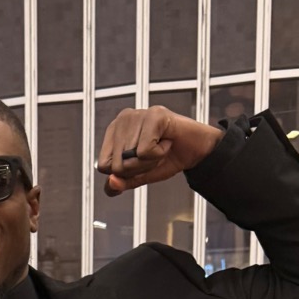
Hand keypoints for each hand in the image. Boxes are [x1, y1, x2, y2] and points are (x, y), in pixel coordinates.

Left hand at [96, 106, 222, 195]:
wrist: (196, 150)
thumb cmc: (168, 157)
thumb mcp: (140, 175)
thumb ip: (122, 182)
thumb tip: (111, 183)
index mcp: (113, 132)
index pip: (103, 166)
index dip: (124, 173)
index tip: (140, 161)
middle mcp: (122, 120)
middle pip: (117, 166)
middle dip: (139, 168)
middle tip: (154, 154)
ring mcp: (137, 115)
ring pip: (131, 159)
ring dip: (151, 161)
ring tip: (161, 146)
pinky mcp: (153, 115)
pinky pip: (145, 151)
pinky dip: (160, 154)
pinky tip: (167, 141)